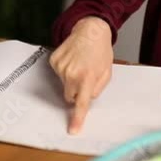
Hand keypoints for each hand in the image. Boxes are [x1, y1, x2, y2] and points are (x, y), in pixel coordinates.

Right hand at [49, 17, 113, 133]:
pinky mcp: (54, 60)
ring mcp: (61, 66)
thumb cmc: (101, 52)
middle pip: (70, 96)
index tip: (72, 130)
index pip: (81, 103)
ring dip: (71, 78)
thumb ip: (97, 89)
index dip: (77, 118)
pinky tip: (72, 59)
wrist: (90, 30)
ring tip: (79, 64)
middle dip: (76, 91)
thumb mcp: (107, 73)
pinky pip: (58, 74)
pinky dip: (64, 69)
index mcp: (88, 78)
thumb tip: (86, 98)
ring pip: (63, 84)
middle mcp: (72, 73)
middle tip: (84, 76)